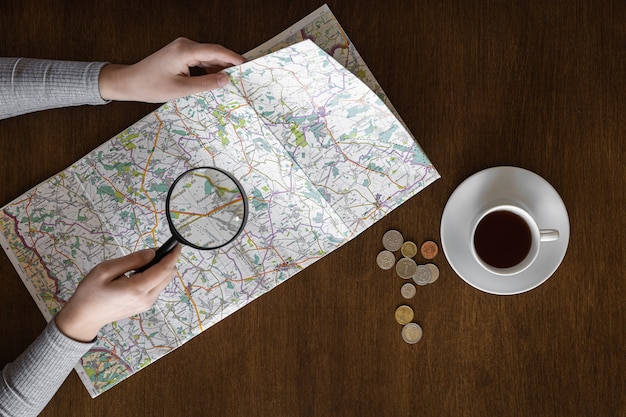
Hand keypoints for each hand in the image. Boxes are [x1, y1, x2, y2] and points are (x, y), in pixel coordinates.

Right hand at [55, 245, 181, 341]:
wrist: (83, 317)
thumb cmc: (90, 292)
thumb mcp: (106, 270)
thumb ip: (132, 260)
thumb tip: (152, 253)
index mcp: (137, 289)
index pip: (164, 269)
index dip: (172, 255)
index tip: (176, 244)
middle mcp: (146, 299)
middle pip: (168, 275)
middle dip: (166, 261)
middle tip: (153, 250)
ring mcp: (146, 304)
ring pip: (163, 282)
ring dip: (160, 269)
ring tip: (141, 262)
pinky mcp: (144, 306)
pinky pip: (156, 287)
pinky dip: (154, 277)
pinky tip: (139, 273)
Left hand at [98, 37, 245, 102]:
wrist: (129, 82)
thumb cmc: (150, 86)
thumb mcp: (181, 89)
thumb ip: (206, 84)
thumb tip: (225, 80)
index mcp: (186, 50)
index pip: (217, 51)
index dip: (234, 58)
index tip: (248, 66)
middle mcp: (185, 45)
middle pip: (214, 53)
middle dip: (229, 65)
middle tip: (243, 78)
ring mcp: (182, 49)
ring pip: (208, 58)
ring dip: (219, 69)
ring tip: (231, 83)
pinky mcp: (180, 55)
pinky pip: (200, 61)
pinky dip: (209, 70)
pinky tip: (214, 81)